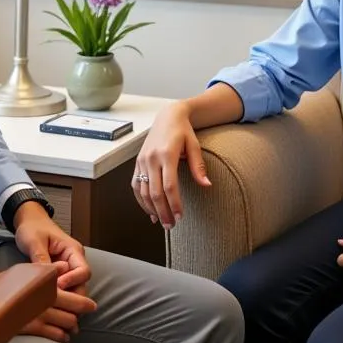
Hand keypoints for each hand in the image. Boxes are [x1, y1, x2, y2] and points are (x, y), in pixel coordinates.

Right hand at [0, 263, 96, 342]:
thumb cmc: (5, 282)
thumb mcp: (28, 270)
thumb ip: (47, 270)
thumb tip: (63, 267)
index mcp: (47, 289)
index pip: (74, 298)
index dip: (85, 303)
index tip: (91, 305)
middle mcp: (45, 306)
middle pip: (72, 314)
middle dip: (79, 315)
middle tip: (84, 315)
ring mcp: (38, 319)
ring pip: (64, 325)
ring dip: (71, 326)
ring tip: (75, 326)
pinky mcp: (30, 329)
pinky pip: (51, 335)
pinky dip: (60, 336)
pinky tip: (64, 336)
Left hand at [11, 204, 95, 339]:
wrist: (28, 222)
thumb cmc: (33, 228)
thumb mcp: (34, 242)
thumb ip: (41, 259)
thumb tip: (45, 279)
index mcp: (73, 251)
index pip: (83, 271)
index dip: (73, 282)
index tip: (57, 287)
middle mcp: (74, 262)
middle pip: (81, 285)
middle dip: (72, 298)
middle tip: (56, 308)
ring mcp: (68, 270)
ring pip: (73, 290)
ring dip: (65, 301)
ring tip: (53, 314)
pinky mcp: (59, 276)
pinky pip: (63, 290)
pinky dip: (58, 299)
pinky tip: (48, 308)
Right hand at [132, 101, 210, 228]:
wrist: (167, 116)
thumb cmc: (183, 131)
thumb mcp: (194, 145)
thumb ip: (198, 166)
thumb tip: (207, 185)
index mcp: (167, 154)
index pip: (170, 185)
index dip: (174, 203)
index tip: (180, 217)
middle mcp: (152, 158)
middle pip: (155, 192)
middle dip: (163, 211)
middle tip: (170, 226)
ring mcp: (142, 160)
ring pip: (143, 191)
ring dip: (151, 209)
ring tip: (161, 221)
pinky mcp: (138, 162)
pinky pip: (135, 185)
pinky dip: (141, 200)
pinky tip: (149, 211)